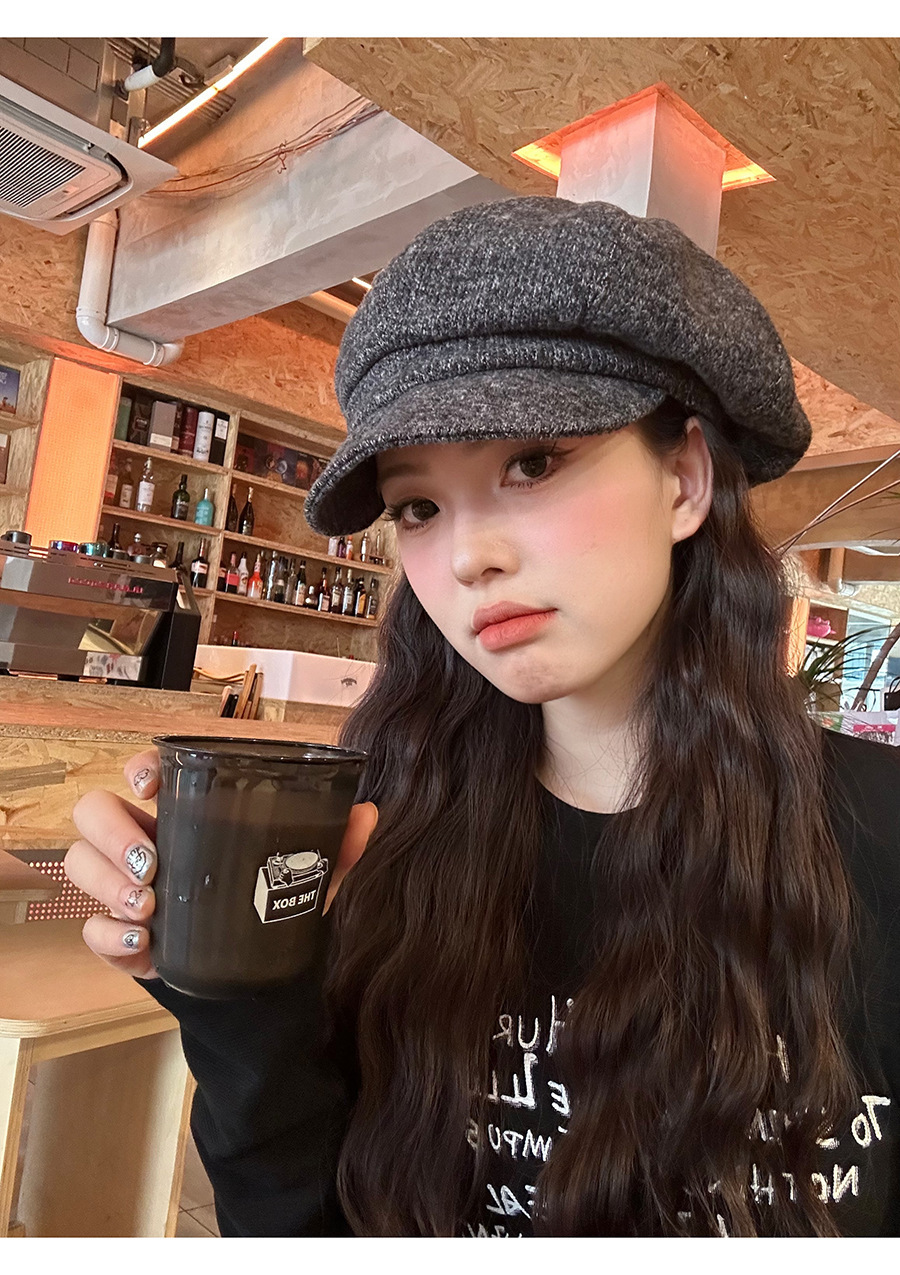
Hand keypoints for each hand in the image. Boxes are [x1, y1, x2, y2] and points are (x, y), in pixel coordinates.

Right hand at [66, 747, 376, 977]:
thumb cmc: (273, 915)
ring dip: (107, 882)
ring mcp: (128, 892)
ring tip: (149, 907)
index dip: (138, 769)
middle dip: (112, 833)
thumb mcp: (308, 882)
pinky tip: (143, 946)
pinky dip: (109, 937)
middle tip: (152, 865)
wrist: (258, 994)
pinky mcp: (121, 941)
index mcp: (188, 817)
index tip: (150, 785)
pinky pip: (90, 931)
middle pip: (95, 812)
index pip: (146, 774)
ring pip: (82, 864)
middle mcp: (149, 845)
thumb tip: (366, 814)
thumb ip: (336, 850)